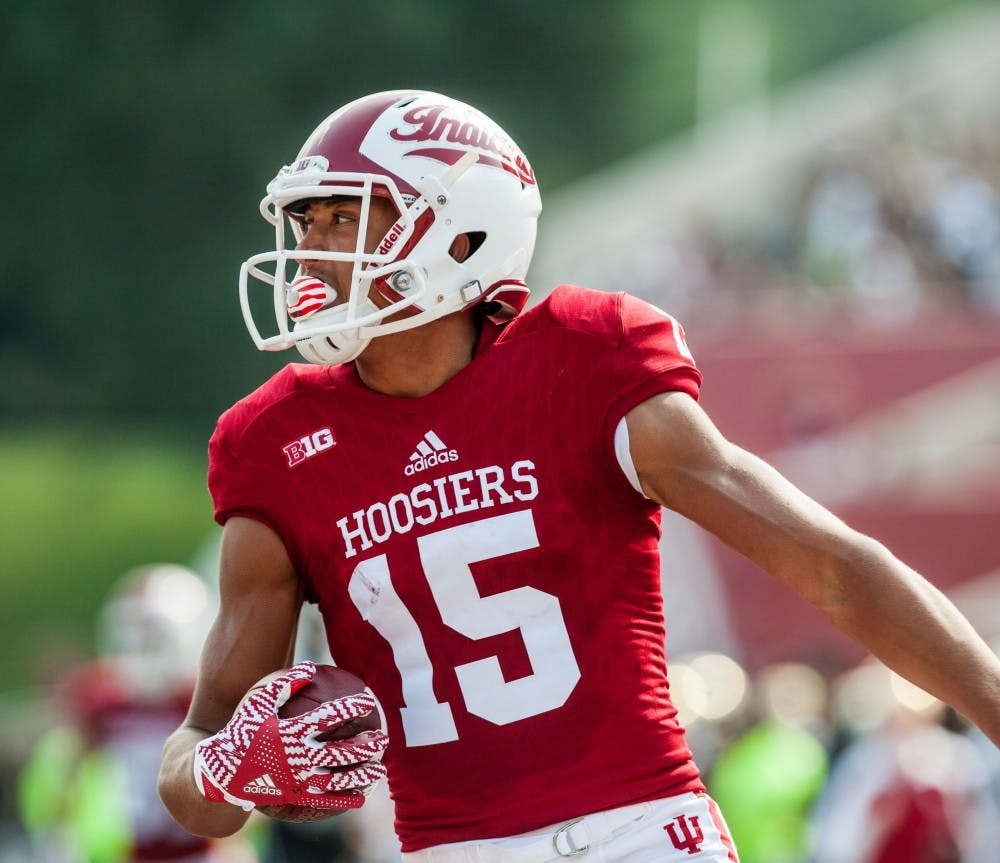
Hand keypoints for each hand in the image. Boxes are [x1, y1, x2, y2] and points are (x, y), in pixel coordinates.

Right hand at [193, 661, 388, 811]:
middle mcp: (297, 757)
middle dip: (364, 746)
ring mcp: (296, 780)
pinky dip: (344, 800)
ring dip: (361, 774)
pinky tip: (361, 797)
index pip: (328, 718)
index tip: (368, 701)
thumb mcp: (258, 703)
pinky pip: (323, 801)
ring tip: (380, 768)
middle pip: (339, 752)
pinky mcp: (293, 797)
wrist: (220, 770)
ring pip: (336, 780)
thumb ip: (285, 684)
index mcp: (291, 732)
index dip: (350, 708)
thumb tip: (310, 665)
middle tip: (383, 738)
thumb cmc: (242, 731)